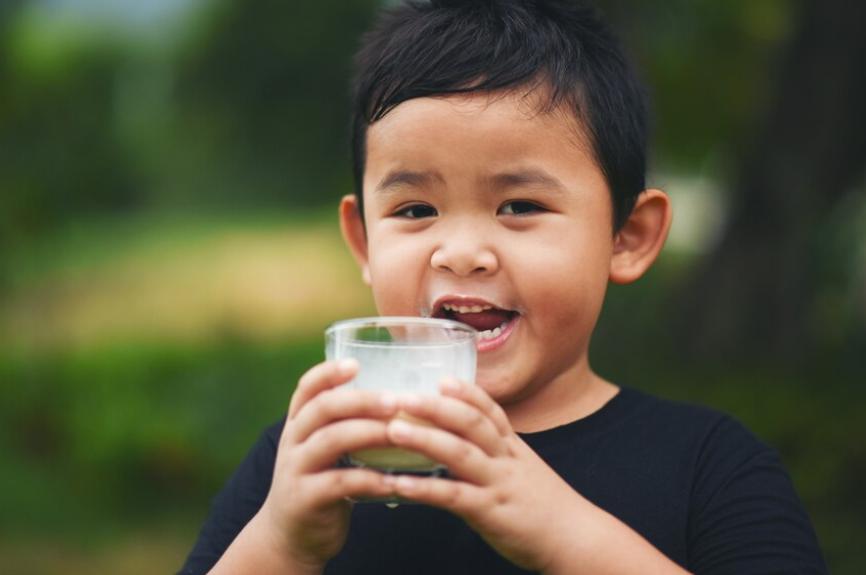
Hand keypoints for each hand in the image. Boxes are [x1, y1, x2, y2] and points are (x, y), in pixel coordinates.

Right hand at [254, 359, 398, 573]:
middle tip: (395, 400)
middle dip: (361, 400)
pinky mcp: (305, 500)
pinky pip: (339, 484)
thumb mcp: (323, 449)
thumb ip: (345, 425)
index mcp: (299, 423)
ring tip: (399, 433)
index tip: (356, 363)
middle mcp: (293, 441)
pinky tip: (393, 480)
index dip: (329, 372)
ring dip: (369, 433)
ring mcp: (295, 470)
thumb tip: (400, 399)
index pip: (307, 388)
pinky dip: (369, 480)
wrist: (289, 538)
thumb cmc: (320, 483)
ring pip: (330, 441)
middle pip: (322, 408)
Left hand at [381, 378, 586, 572]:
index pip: (490, 410)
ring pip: (461, 453)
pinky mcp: (491, 513)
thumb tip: (461, 442)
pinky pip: (455, 497)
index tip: (441, 378)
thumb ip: (496, 453)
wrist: (577, 540)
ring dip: (425, 438)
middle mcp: (506, 458)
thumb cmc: (544, 507)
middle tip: (403, 396)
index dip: (466, 392)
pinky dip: (426, 488)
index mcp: (513, 446)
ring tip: (392, 429)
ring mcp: (499, 483)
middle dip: (437, 406)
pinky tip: (399, 484)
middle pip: (472, 423)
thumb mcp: (524, 469)